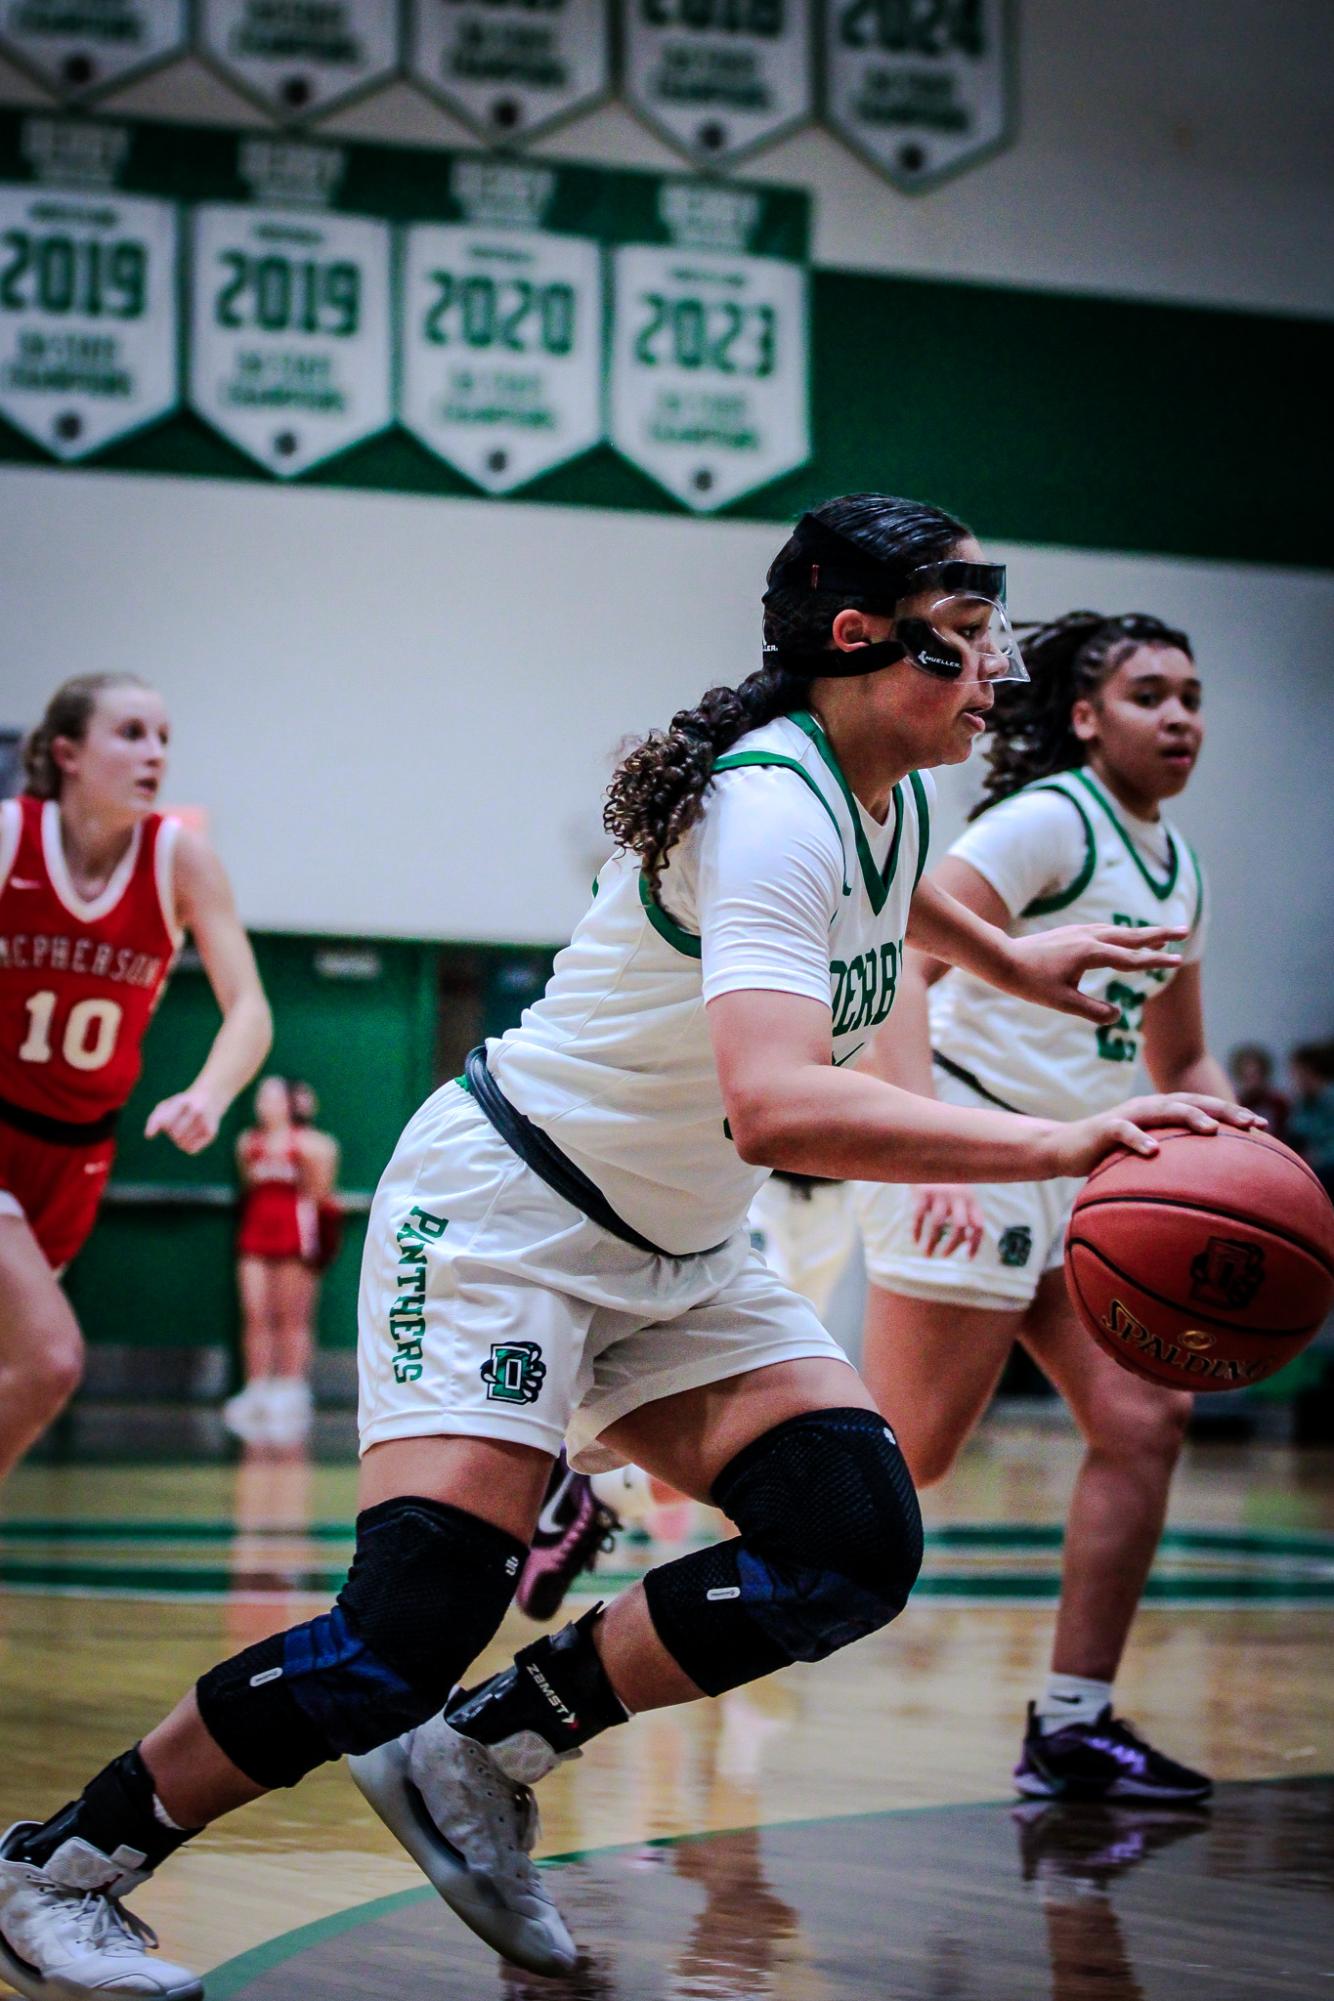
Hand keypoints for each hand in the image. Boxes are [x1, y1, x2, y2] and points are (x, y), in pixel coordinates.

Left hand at [145, 1086, 221, 1154]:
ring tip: (185, 1129)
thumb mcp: (167, 1106)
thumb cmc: (183, 1104)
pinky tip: (192, 1136)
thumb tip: (148, 1136)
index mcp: (183, 1101)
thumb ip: (154, 1119)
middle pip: (174, 1134)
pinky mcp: (211, 1133)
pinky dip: (187, 1146)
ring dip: (179, 1140)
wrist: (212, 1097)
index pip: (165, 1123)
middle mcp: (196, 1110)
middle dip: (172, 1133)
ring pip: (181, 1144)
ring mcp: (205, 1122)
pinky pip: (190, 1150)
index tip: (167, 1120)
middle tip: (179, 1124)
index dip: (163, 1125)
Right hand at [912, 1185, 984, 1258]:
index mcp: (971, 1199)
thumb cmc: (945, 1180)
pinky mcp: (922, 1193)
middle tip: (943, 1255)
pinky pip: (918, 1217)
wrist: (927, 1156)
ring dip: (931, 1242)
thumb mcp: (960, 1192)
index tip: (968, 1258)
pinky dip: (916, 1231)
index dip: (974, 1243)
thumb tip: (964, 1241)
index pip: (977, 1225)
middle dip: (952, 1245)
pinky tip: (914, 1241)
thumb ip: (965, 1212)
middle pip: (959, 1227)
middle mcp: (958, 1196)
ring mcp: (939, 1194)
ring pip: (937, 1224)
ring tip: (926, 1254)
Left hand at [1000, 924, 1186, 1023]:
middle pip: (1132, 935)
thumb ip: (1092, 1011)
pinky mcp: (1073, 932)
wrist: (1003, 959)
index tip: (1178, 961)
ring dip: (1142, 933)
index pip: (1131, 959)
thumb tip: (1117, 1016)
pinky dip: (1122, 933)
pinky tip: (1125, 938)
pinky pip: (1106, 930)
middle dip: (1160, 935)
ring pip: (1120, 931)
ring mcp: (1081, 932)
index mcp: (1091, 953)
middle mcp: (1089, 937)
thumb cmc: (1031, 983)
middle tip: (1185, 931)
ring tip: (1162, 937)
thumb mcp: (1062, 1003)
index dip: (1156, 962)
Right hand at [1047, 1092, 1265, 1178]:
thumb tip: (1211, 1186)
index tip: (1264, 1126)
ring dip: (1189, 1117)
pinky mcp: (1105, 1128)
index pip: (1204, 1106)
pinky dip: (1139, 1138)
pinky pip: (1124, 1131)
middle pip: (1192, 1101)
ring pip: (1164, 1109)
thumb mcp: (1145, 1156)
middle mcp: (1149, 1107)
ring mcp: (1128, 1115)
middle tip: (1251, 1124)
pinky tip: (1154, 1151)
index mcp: (1162, 1111)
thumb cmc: (1110, 1155)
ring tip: (1211, 1130)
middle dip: (1223, 1110)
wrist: (1064, 1148)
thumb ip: (1173, 1162)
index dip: (1233, 1112)